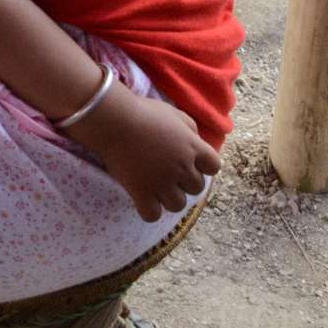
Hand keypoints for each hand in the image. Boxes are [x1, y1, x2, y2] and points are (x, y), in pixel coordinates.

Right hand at [67, 86, 220, 223]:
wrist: (114, 120)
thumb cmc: (143, 112)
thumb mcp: (173, 113)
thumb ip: (190, 128)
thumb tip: (196, 140)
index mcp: (192, 147)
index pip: (214, 166)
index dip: (204, 166)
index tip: (191, 162)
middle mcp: (181, 167)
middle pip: (197, 188)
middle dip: (185, 182)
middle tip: (169, 173)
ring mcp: (161, 182)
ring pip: (177, 205)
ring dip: (170, 198)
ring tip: (157, 188)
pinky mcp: (141, 191)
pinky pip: (153, 215)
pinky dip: (149, 210)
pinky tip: (143, 199)